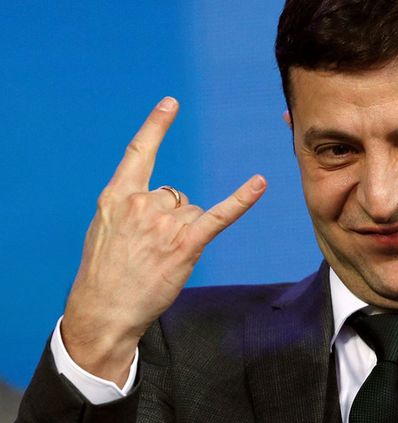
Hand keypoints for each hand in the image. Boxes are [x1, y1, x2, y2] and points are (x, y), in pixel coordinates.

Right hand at [61, 97, 266, 384]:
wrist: (104, 309)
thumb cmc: (104, 272)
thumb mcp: (104, 229)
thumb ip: (127, 207)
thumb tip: (157, 200)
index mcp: (117, 196)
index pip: (138, 153)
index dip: (156, 126)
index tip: (171, 103)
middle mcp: (141, 203)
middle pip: (175, 194)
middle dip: (170, 218)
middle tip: (151, 247)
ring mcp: (164, 223)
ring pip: (191, 211)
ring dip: (184, 232)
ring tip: (161, 257)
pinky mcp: (186, 243)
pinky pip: (219, 215)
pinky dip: (241, 200)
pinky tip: (259, 183)